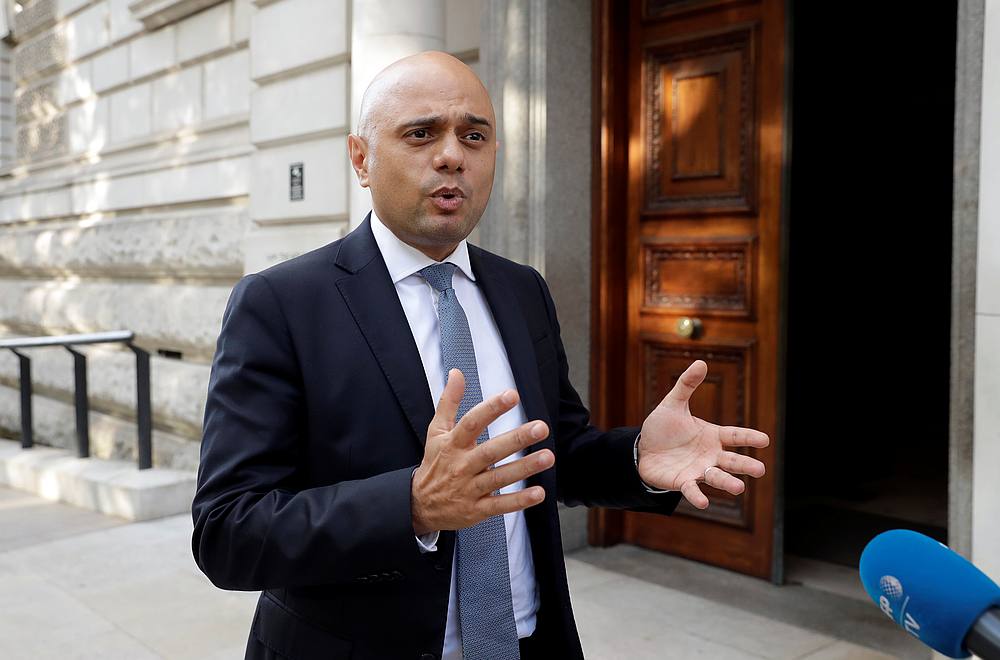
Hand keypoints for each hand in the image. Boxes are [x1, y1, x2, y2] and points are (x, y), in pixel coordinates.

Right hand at [411, 369, 554, 534]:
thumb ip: (449, 402)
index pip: (471, 423)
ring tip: (548, 456)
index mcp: (452, 444)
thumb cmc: (435, 463)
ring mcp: (469, 489)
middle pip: (490, 451)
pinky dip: (519, 501)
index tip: (512, 395)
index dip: (491, 408)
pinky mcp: (477, 510)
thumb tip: (457, 373)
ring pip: (499, 478)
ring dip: (524, 468)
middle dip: (516, 439)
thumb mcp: (436, 431)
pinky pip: (500, 506)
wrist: (419, 505)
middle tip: (541, 427)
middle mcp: (461, 466)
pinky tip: (539, 493)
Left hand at [637, 360, 768, 509]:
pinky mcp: (682, 481)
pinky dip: (697, 495)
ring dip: (727, 483)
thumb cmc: (662, 428)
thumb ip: (686, 385)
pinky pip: (692, 489)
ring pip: (716, 477)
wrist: (641, 449)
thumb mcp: (673, 404)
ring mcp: (698, 470)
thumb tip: (701, 362)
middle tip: (760, 470)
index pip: (734, 435)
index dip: (748, 437)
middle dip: (745, 465)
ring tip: (739, 488)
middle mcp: (710, 455)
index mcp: (712, 435)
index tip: (764, 440)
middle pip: (731, 460)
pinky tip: (703, 503)